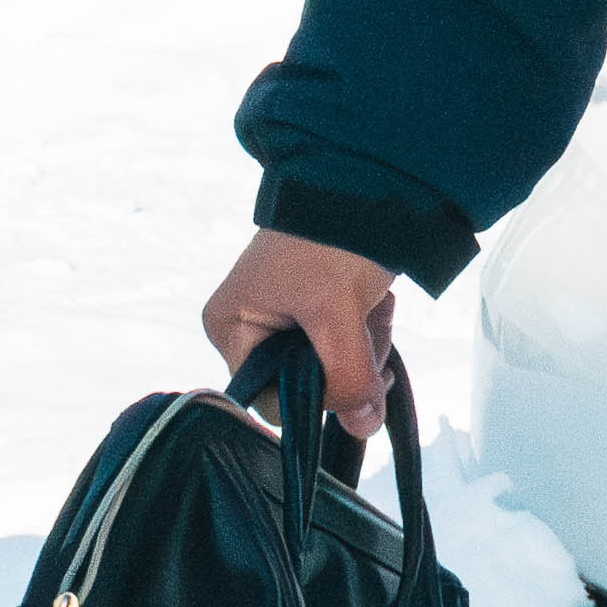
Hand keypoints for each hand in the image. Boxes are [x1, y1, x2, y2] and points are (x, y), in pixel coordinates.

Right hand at [201, 229, 403, 442]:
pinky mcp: (314, 307)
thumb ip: (348, 377)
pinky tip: (375, 301)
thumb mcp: (338, 313)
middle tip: (366, 324)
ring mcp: (283, 315)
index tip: (353, 371)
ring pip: (331, 365)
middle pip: (305, 384)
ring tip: (373, 305)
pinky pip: (344, 342)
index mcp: (232, 327)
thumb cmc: (332, 235)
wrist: (367, 179)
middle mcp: (249, 325)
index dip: (317, 396)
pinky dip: (366, 327)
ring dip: (363, 342)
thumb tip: (363, 426)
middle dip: (348, 362)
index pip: (271, 399)